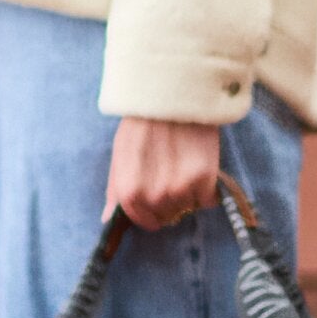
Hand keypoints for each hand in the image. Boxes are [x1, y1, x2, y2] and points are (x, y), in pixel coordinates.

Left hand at [106, 117, 221, 228]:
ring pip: (189, 207)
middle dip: (170, 202)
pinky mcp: (204, 179)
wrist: (171, 95)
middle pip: (169, 216)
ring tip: (184, 164)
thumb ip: (116, 191)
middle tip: (171, 173)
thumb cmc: (142, 124)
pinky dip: (206, 188)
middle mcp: (154, 196)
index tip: (157, 198)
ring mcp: (180, 189)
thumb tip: (109, 220)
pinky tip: (198, 165)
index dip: (152, 212)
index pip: (146, 222)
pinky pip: (207, 199)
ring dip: (189, 193)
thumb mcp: (120, 156)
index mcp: (129, 193)